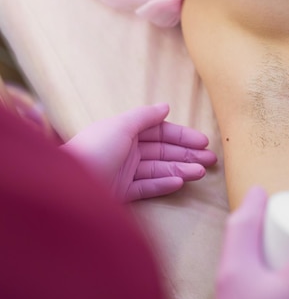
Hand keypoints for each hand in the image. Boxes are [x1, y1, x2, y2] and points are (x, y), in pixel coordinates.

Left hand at [62, 103, 216, 201]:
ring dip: (181, 170)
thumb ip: (145, 116)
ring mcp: (124, 173)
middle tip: (210, 160)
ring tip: (200, 172)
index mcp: (124, 132)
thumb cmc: (93, 150)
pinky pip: (148, 187)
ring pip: (159, 170)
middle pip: (163, 151)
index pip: (160, 132)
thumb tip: (166, 106)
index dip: (182, 136)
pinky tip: (180, 182)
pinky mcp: (123, 193)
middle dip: (187, 154)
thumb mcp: (120, 126)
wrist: (67, 186)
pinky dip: (164, 184)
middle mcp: (126, 151)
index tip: (203, 142)